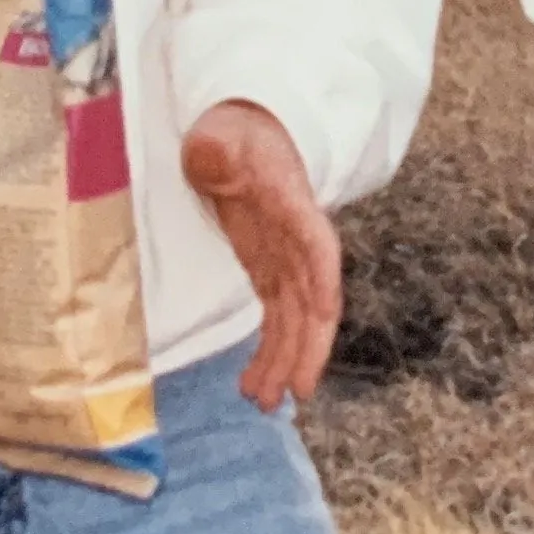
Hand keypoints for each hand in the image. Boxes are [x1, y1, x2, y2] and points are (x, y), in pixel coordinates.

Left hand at [180, 101, 340, 412]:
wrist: (242, 135)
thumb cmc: (234, 132)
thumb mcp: (220, 135)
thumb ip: (216, 146)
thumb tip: (209, 153)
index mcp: (293, 206)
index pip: (317, 246)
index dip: (323, 280)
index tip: (323, 313)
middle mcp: (299, 241)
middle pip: (314, 300)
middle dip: (307, 347)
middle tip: (293, 392)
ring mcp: (287, 261)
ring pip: (297, 320)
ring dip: (285, 361)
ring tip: (264, 402)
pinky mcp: (270, 272)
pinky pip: (278, 320)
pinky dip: (270, 352)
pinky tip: (255, 383)